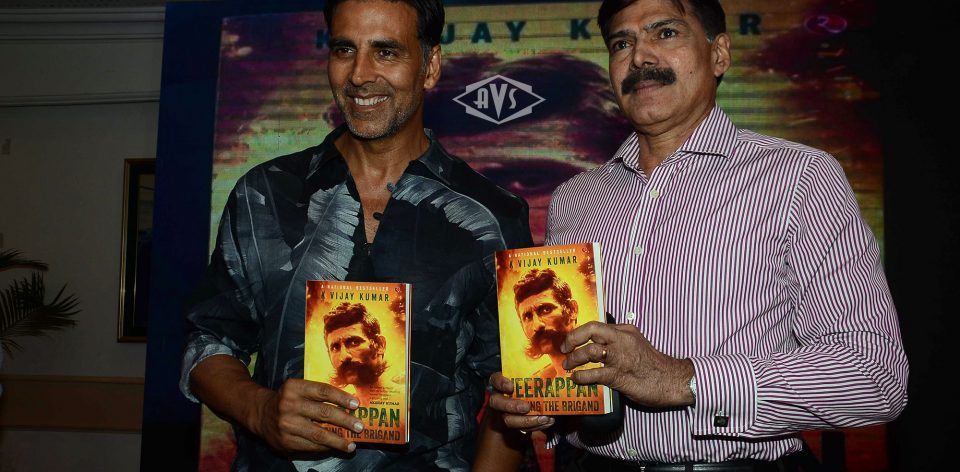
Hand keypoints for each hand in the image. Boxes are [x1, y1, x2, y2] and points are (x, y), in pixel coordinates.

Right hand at [251, 378, 362, 453]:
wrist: (261, 413)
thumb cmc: (288, 399)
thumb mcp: (299, 388)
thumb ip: (319, 394)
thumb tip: (349, 405)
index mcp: (295, 387)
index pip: (323, 391)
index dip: (341, 398)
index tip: (356, 405)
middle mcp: (290, 405)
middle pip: (324, 413)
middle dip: (345, 421)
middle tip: (360, 426)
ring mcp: (287, 425)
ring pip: (319, 434)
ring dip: (338, 440)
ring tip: (351, 445)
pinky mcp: (286, 441)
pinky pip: (311, 446)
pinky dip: (326, 448)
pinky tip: (336, 447)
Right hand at [487, 372, 554, 432]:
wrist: (529, 401)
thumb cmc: (529, 384)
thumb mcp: (529, 378)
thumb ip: (534, 376)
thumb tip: (552, 371)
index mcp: (501, 383)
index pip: (495, 379)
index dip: (501, 383)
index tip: (510, 386)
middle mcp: (499, 397)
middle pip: (497, 403)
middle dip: (512, 406)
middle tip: (527, 407)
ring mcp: (503, 412)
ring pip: (508, 420)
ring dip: (527, 421)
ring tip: (544, 418)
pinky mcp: (513, 423)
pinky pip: (520, 428)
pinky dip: (535, 426)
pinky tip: (547, 422)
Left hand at [561, 321, 693, 407]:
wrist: (673, 380)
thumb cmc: (653, 365)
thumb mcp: (635, 346)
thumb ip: (617, 344)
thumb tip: (595, 349)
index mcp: (625, 331)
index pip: (596, 325)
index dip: (579, 332)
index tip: (570, 341)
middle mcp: (622, 340)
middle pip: (591, 330)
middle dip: (572, 338)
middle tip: (564, 349)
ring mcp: (621, 357)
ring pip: (590, 351)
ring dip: (574, 359)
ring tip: (568, 366)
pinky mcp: (620, 375)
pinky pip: (595, 373)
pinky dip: (582, 376)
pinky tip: (577, 379)